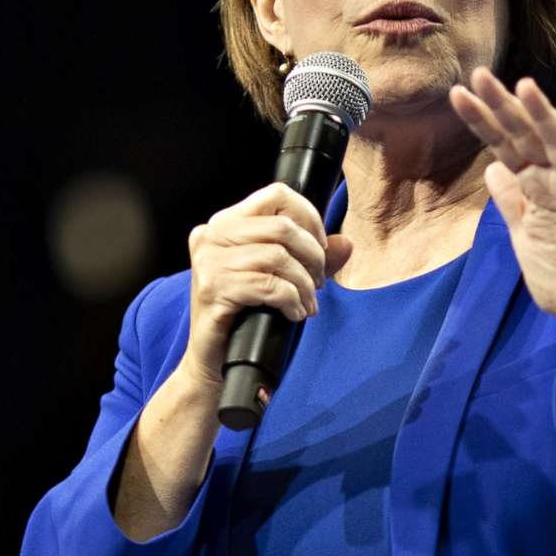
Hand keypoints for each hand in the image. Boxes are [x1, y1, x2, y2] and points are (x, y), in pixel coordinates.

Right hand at [175, 181, 353, 393]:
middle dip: (313, 257)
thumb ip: (311, 258)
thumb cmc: (245, 316)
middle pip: (283, 227)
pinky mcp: (213, 289)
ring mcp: (209, 261)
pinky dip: (291, 301)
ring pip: (279, 256)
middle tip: (318, 284)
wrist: (212, 360)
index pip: (277, 194)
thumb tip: (346, 244)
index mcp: (226, 223)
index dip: (310, 217)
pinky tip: (294, 313)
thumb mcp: (280, 278)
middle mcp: (212, 235)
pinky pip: (269, 286)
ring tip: (307, 303)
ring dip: (304, 285)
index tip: (321, 247)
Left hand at [448, 68, 555, 365]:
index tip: (458, 93)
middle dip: (505, 109)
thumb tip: (493, 168)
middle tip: (479, 75)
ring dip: (546, 119)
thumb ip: (512, 203)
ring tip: (526, 87)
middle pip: (529, 139)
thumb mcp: (525, 237)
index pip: (507, 147)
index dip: (484, 122)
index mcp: (539, 187)